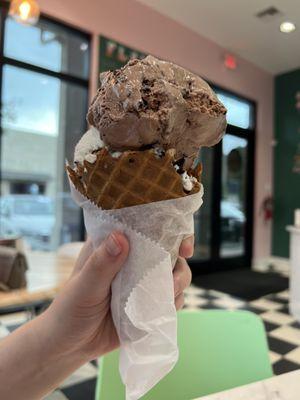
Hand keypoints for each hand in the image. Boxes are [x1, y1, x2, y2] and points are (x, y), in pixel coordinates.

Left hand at [45, 232, 193, 361]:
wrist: (71, 346)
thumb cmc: (70, 309)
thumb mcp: (84, 286)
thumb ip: (102, 264)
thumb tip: (121, 237)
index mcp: (112, 245)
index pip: (141, 226)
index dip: (164, 227)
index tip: (178, 239)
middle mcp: (130, 259)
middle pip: (164, 248)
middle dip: (178, 255)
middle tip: (182, 263)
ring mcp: (141, 281)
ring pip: (171, 272)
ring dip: (178, 279)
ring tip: (171, 291)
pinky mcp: (147, 303)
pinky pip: (169, 297)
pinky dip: (174, 300)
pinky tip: (167, 306)